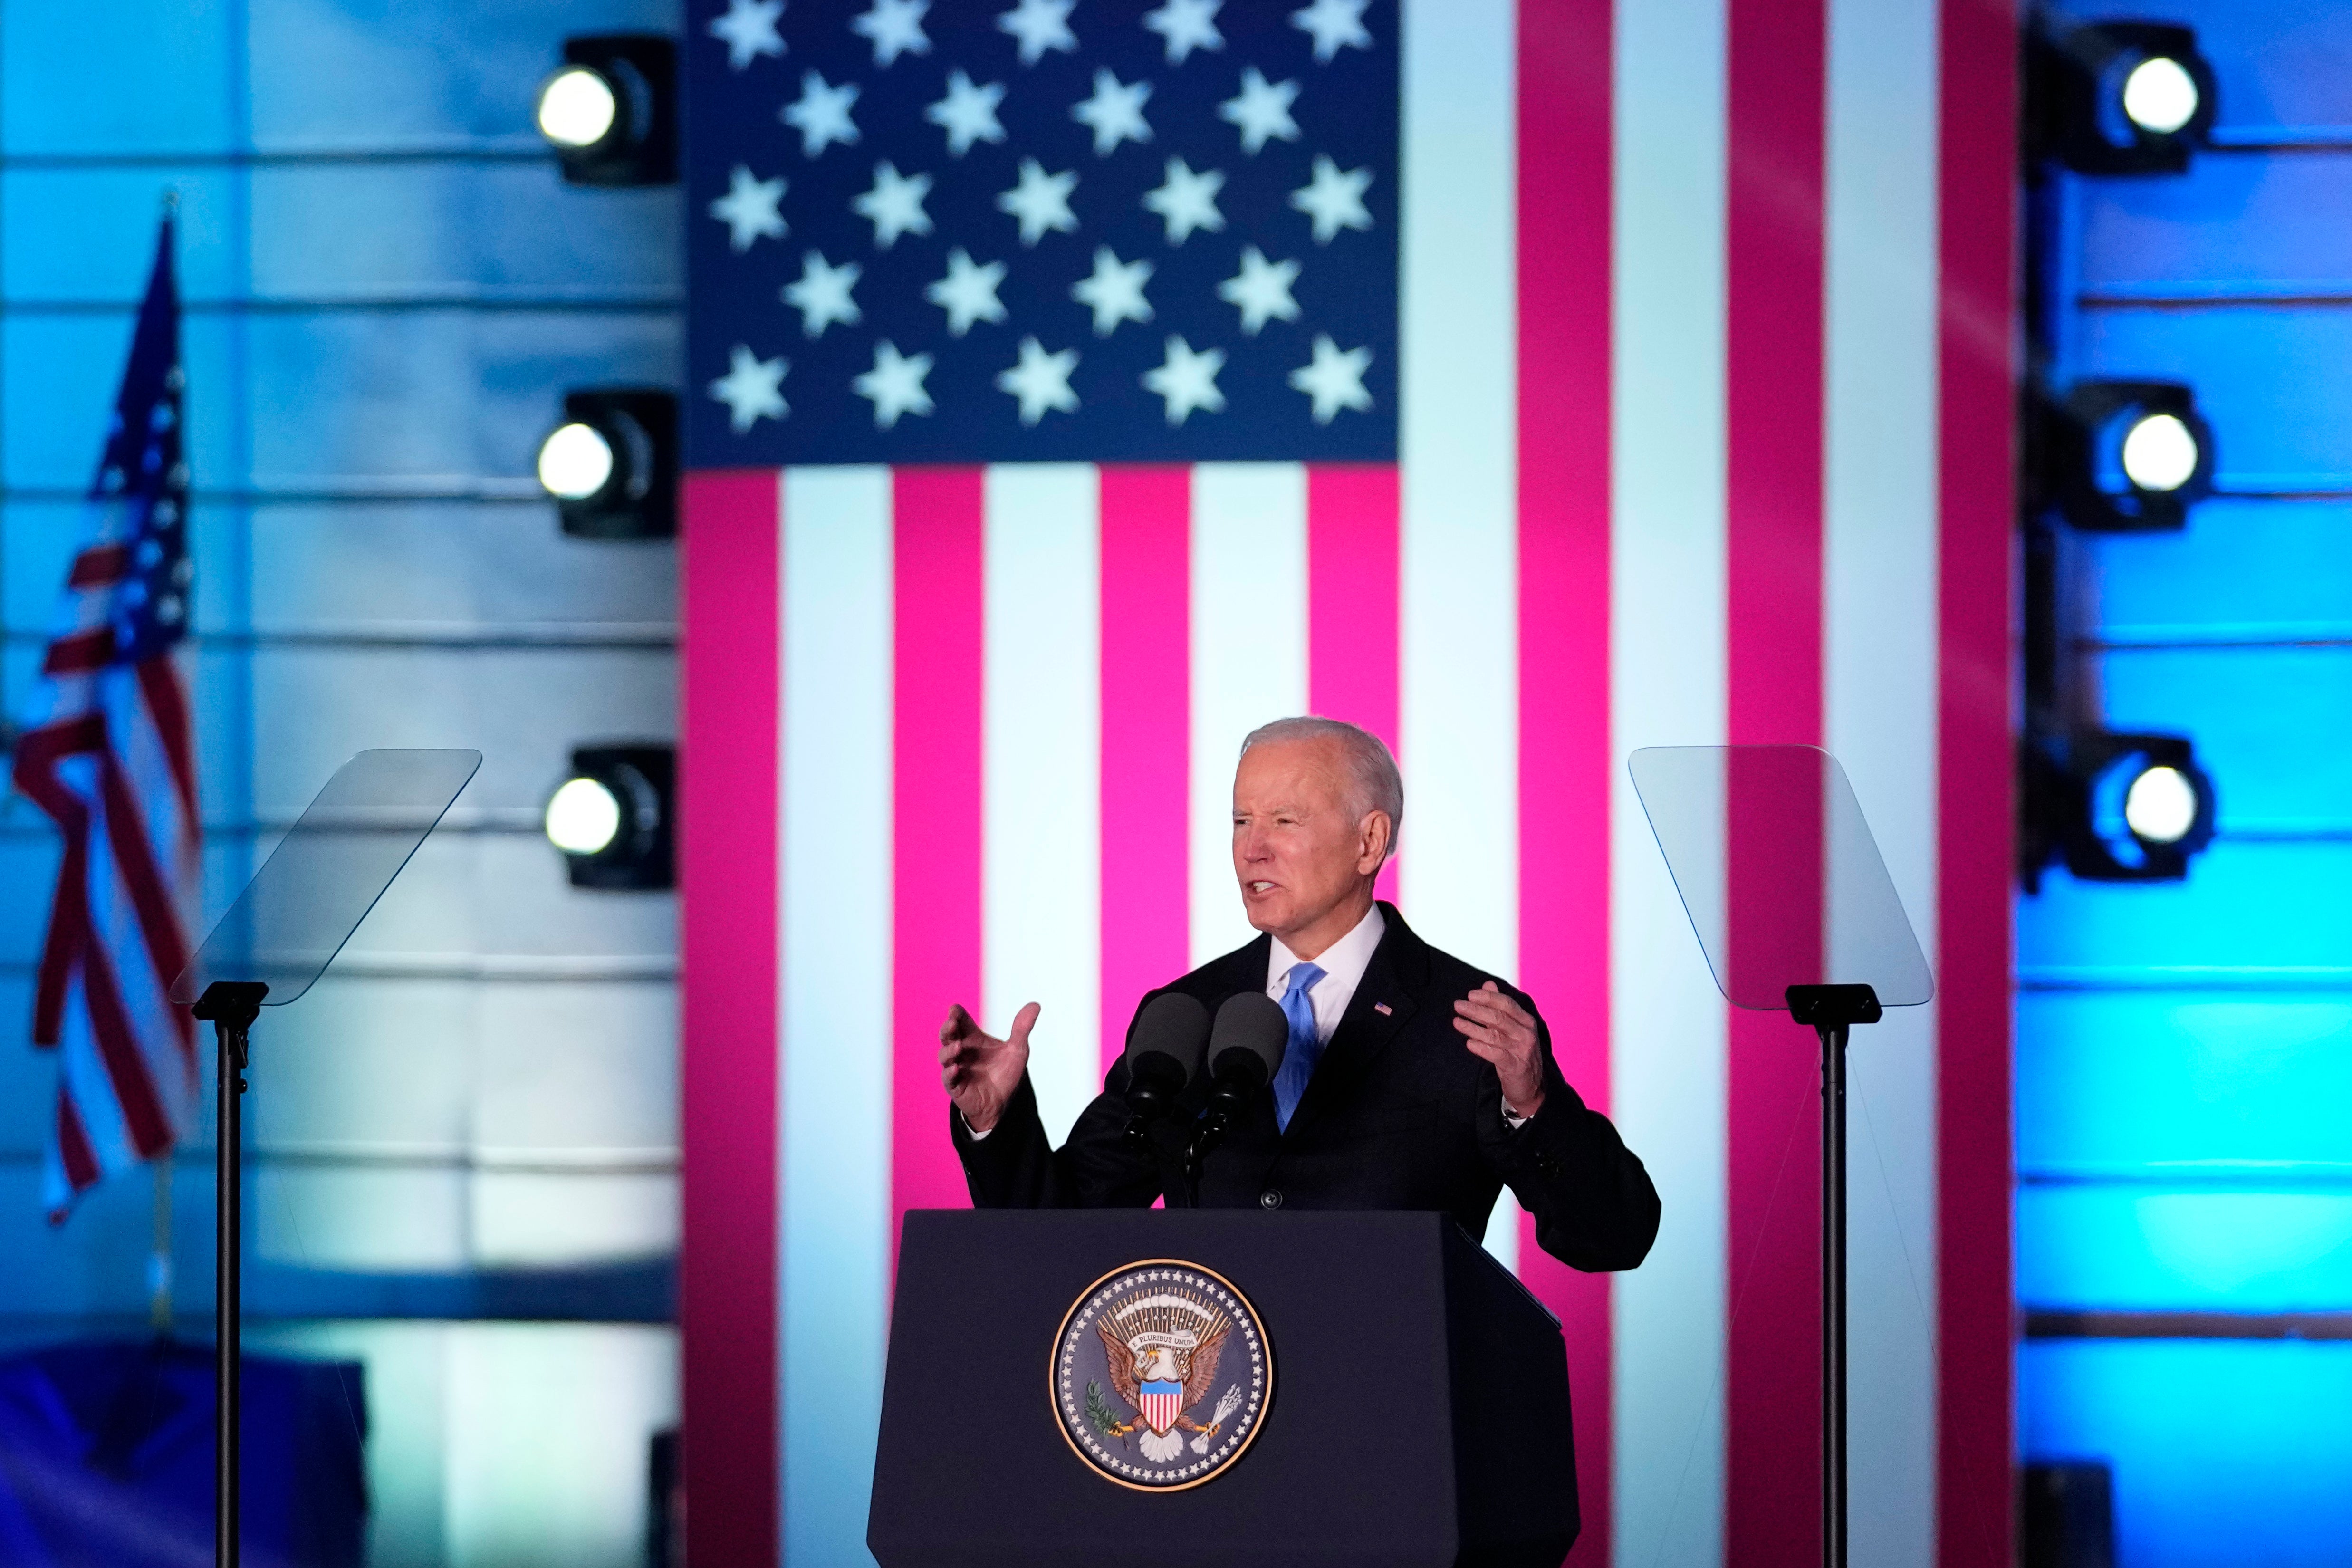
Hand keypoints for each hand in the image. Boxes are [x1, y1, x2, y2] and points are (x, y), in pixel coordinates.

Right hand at [938, 1001, 1038, 1133]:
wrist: (1002, 1104)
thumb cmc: (1005, 1074)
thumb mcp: (1017, 1050)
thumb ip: (1022, 1028)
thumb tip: (1036, 1005)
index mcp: (973, 1039)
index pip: (961, 1023)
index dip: (956, 1015)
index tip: (955, 1009)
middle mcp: (961, 1052)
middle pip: (948, 1036)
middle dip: (947, 1028)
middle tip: (952, 1022)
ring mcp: (956, 1068)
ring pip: (944, 1056)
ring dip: (949, 1050)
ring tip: (959, 1046)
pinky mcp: (956, 1086)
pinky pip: (948, 1079)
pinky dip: (950, 1073)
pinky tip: (956, 1068)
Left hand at [1454, 982, 1544, 1118]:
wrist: (1531, 1086)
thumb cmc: (1517, 1053)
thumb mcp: (1512, 1028)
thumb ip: (1500, 1007)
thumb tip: (1488, 984)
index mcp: (1526, 1021)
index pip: (1506, 1004)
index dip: (1488, 998)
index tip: (1470, 994)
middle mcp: (1526, 1034)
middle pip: (1498, 1017)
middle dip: (1476, 1010)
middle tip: (1458, 1005)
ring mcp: (1522, 1050)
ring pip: (1494, 1035)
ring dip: (1472, 1027)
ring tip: (1456, 1022)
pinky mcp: (1516, 1066)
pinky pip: (1495, 1054)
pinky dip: (1481, 1047)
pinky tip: (1469, 1043)